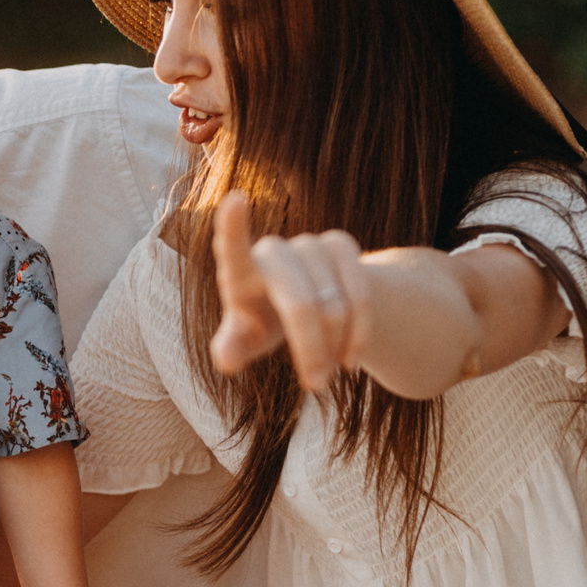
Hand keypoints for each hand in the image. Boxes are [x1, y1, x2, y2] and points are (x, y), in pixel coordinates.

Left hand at [210, 190, 376, 391]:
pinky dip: (359, 334)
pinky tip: (350, 359)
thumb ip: (231, 346)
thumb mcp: (245, 338)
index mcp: (238, 272)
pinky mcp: (341, 245)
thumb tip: (226, 359)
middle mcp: (273, 251)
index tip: (235, 199)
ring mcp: (308, 244)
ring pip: (334, 307)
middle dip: (310, 349)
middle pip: (299, 304)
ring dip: (334, 348)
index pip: (232, 249)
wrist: (303, 305)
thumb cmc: (260, 322)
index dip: (233, 227)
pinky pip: (361, 296)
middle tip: (316, 386)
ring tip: (326, 375)